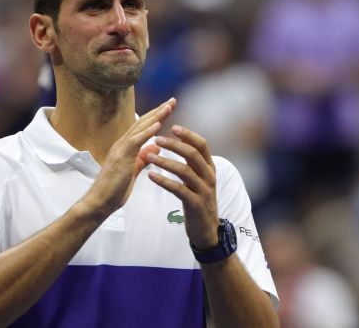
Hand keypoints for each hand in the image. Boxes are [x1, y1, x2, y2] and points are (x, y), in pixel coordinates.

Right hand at [83, 98, 175, 220]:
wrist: (98, 202)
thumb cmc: (114, 190)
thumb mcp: (133, 170)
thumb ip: (143, 157)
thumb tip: (156, 146)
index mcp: (125, 147)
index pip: (143, 127)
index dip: (157, 116)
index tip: (169, 107)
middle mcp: (122, 144)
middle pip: (143, 122)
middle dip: (159, 110)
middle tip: (173, 100)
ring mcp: (120, 149)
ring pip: (140, 128)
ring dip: (156, 116)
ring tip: (169, 106)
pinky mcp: (121, 157)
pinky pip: (135, 141)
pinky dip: (147, 131)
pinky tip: (158, 124)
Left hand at [146, 125, 219, 249]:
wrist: (207, 231)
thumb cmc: (199, 202)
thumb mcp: (199, 180)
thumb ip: (192, 164)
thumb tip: (180, 144)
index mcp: (210, 168)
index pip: (202, 145)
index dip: (188, 135)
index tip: (173, 126)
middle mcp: (209, 177)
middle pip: (193, 154)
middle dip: (174, 145)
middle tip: (156, 139)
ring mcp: (204, 191)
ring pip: (185, 171)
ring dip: (165, 162)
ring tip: (149, 157)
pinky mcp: (196, 204)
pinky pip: (178, 189)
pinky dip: (164, 181)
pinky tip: (151, 176)